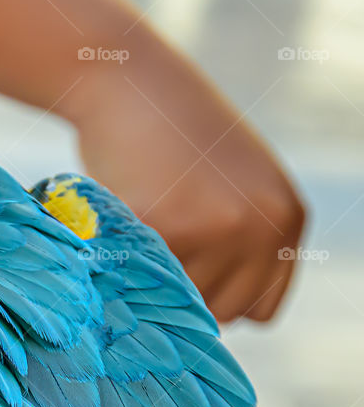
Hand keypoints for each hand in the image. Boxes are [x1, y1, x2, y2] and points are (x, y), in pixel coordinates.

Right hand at [71, 61, 303, 322]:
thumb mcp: (235, 187)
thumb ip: (242, 245)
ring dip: (151, 279)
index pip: (258, 309)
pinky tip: (119, 219)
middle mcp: (261, 225)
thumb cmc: (172, 139)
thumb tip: (215, 323)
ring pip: (177, 302)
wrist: (128, 83)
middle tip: (156, 246)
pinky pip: (139, 278)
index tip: (188, 273)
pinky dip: (121, 262)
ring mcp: (215, 227)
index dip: (217, 298)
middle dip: (184, 292)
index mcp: (287, 217)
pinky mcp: (165, 225)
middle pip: (220, 314)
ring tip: (139, 227)